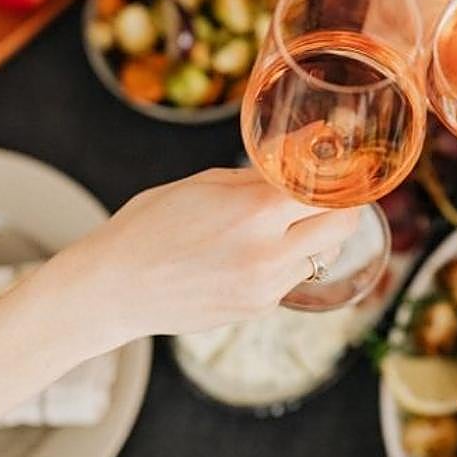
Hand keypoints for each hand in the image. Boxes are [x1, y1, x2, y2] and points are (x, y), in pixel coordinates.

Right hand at [47, 168, 359, 350]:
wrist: (112, 288)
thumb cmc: (151, 225)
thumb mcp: (206, 184)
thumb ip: (262, 173)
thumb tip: (307, 146)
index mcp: (255, 213)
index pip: (332, 194)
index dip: (340, 180)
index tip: (338, 171)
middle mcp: (269, 255)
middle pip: (344, 228)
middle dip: (341, 209)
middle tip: (324, 197)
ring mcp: (266, 288)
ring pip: (322, 256)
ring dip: (313, 238)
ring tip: (279, 227)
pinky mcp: (259, 310)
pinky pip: (292, 279)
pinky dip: (285, 263)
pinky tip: (249, 254)